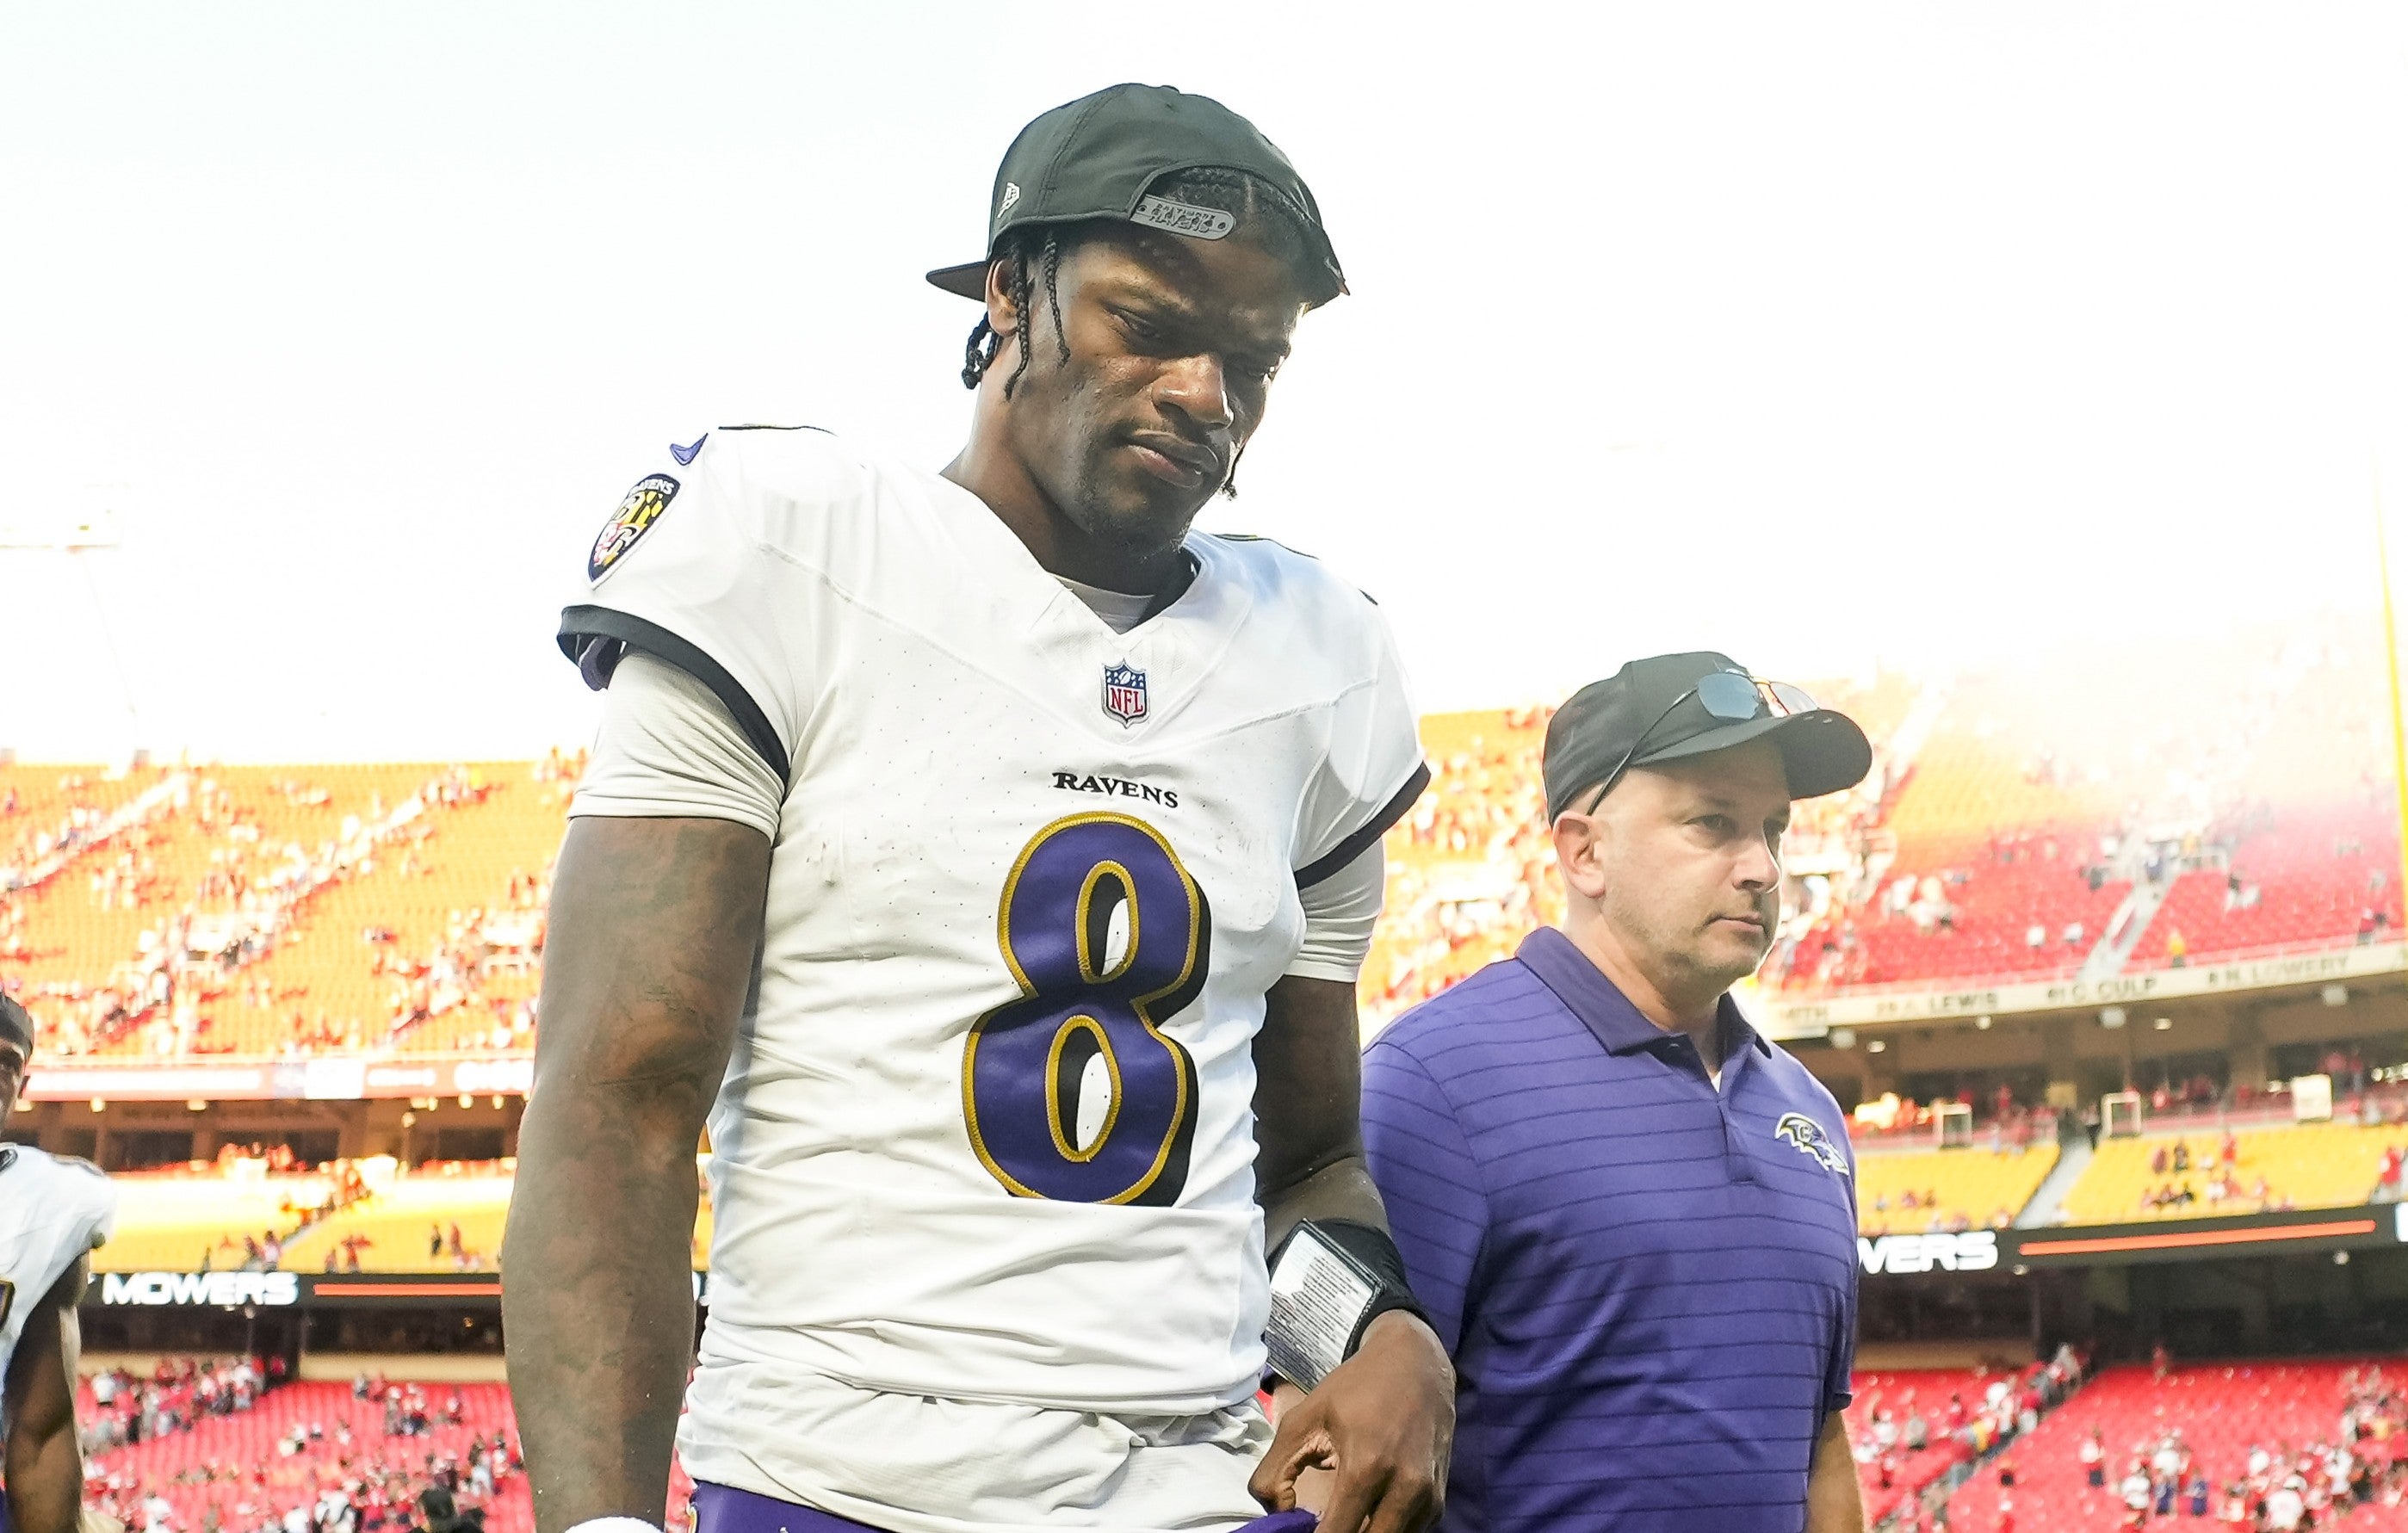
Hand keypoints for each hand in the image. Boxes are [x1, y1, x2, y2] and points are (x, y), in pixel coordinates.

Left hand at [1251, 1310, 1453, 1532]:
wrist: (1416, 1363)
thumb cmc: (1355, 1388)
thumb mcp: (1303, 1417)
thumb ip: (1275, 1470)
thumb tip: (1278, 1513)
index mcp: (1366, 1466)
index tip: (1301, 1530)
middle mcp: (1405, 1487)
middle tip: (1322, 1525)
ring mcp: (1427, 1496)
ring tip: (1343, 1519)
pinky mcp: (1439, 1499)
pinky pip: (1410, 1532)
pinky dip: (1387, 1530)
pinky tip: (1368, 1513)